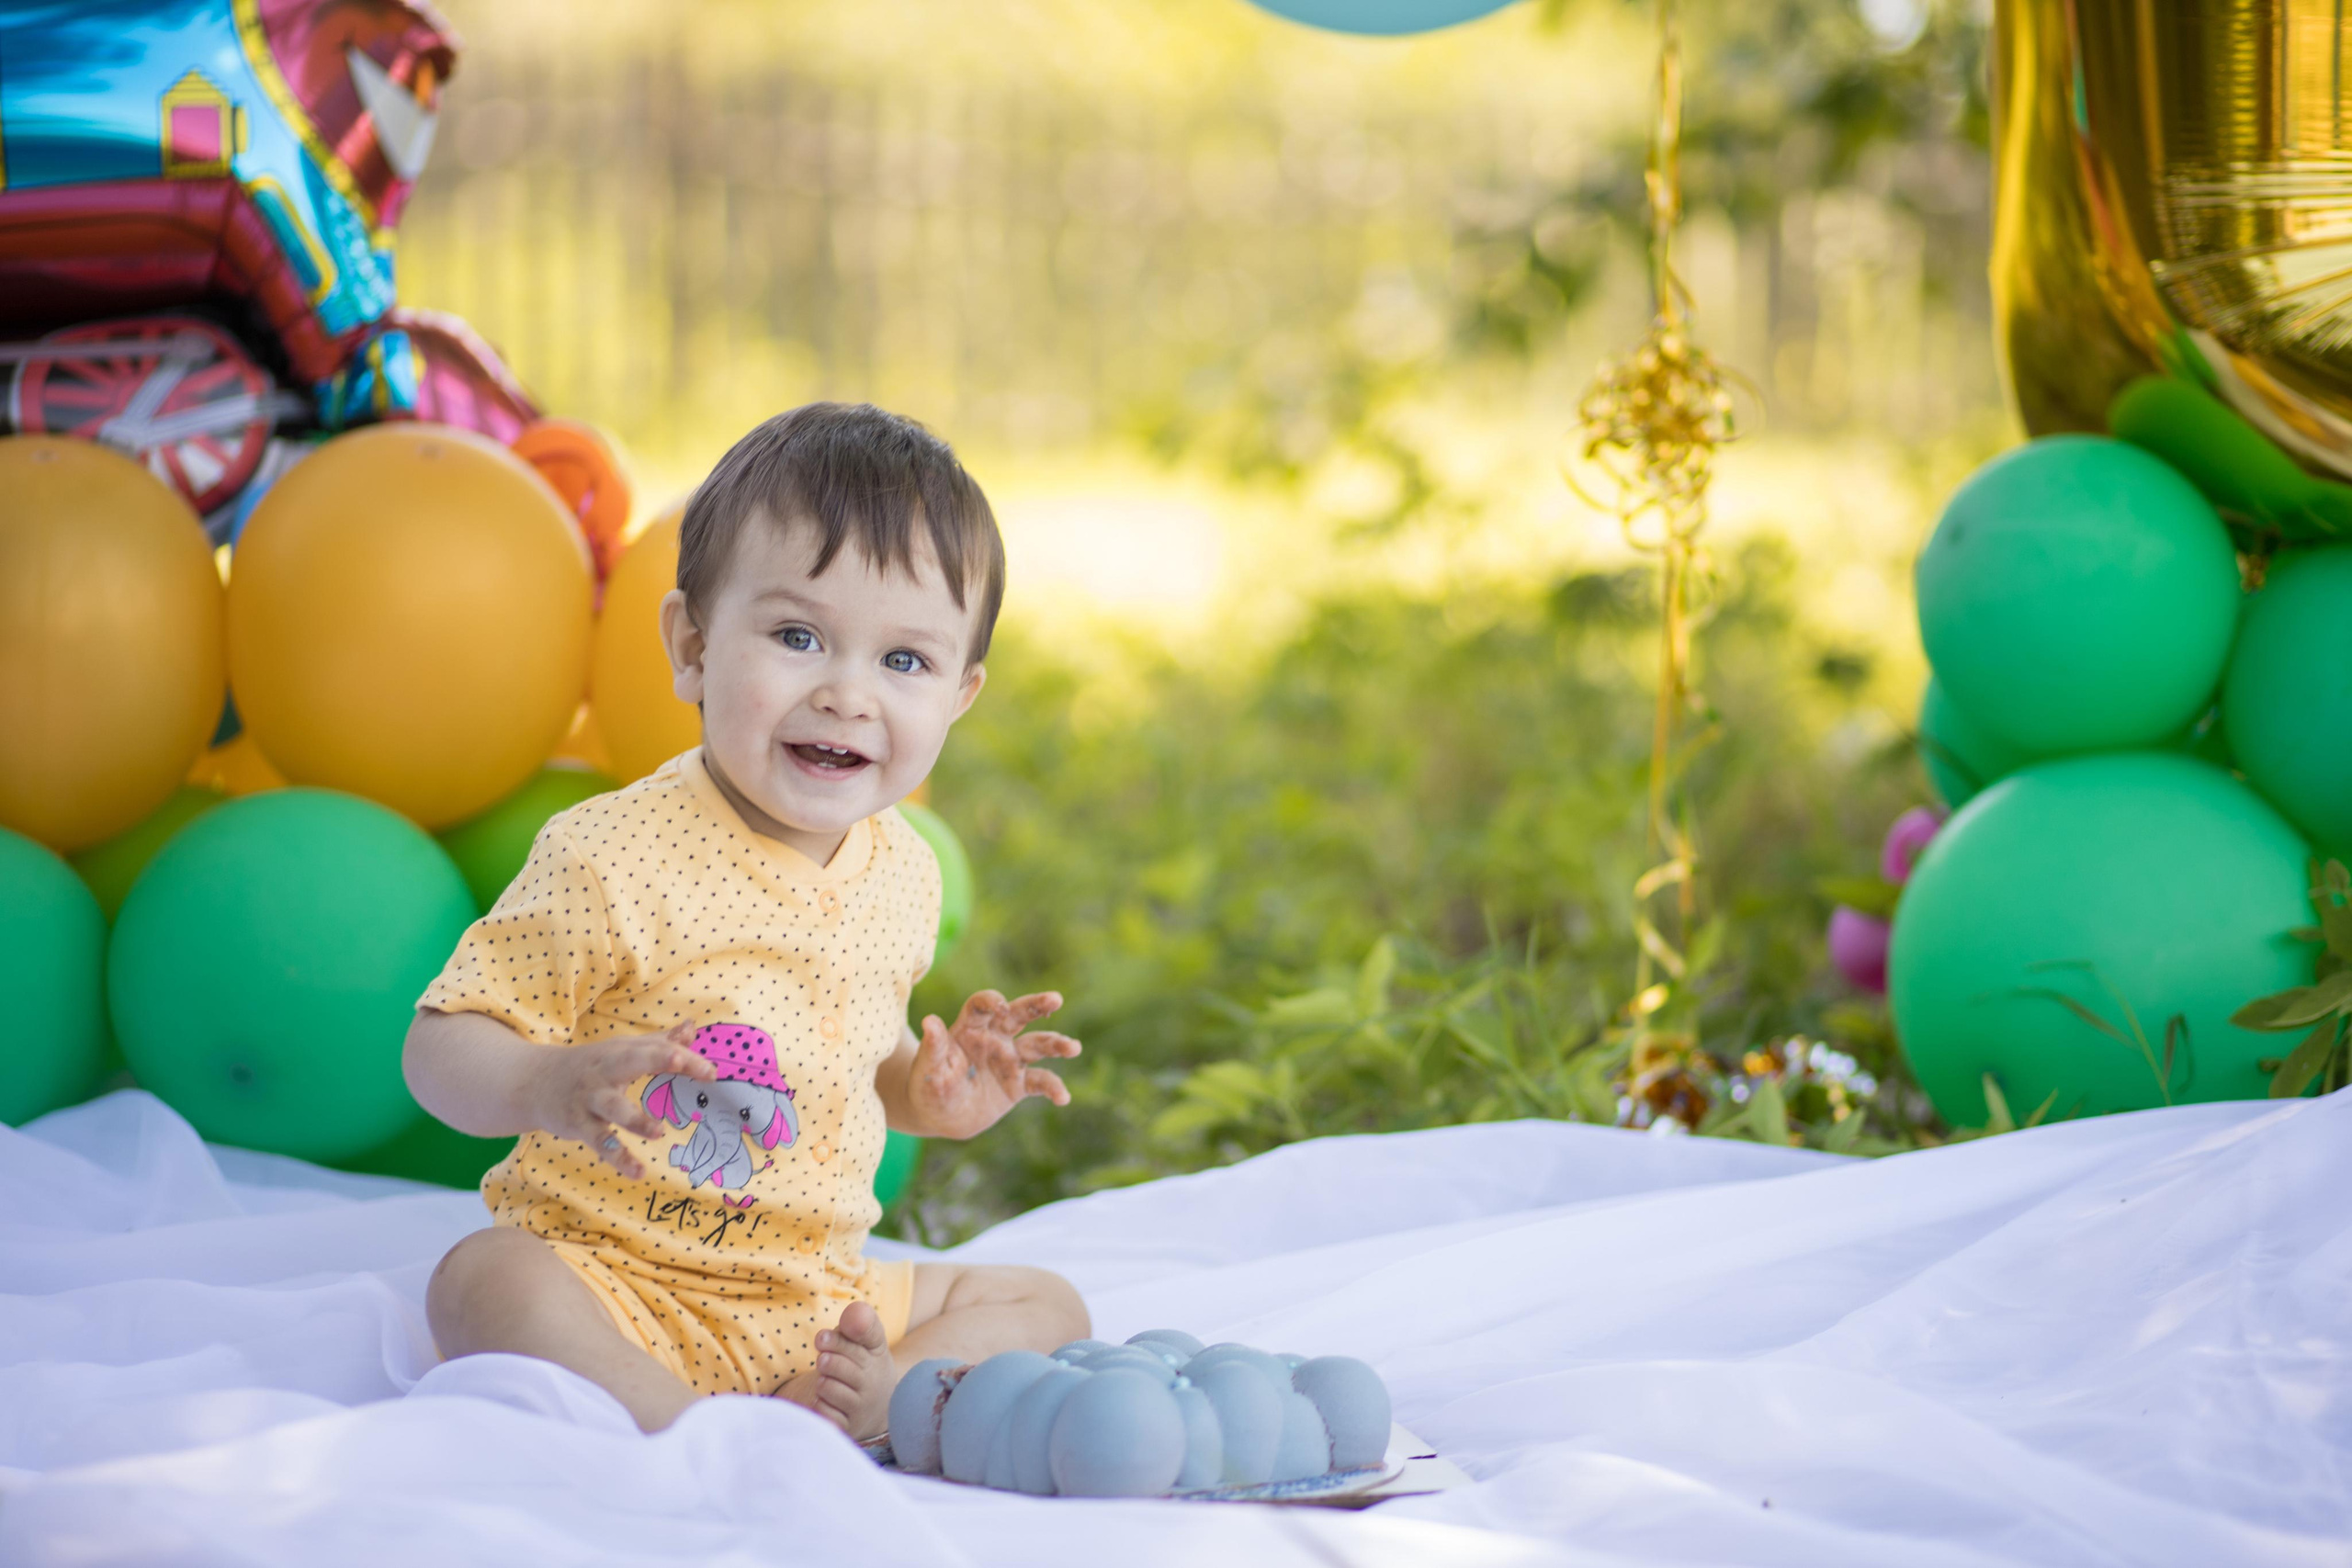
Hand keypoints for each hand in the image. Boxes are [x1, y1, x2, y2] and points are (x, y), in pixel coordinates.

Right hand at [530, 1021, 715, 1178]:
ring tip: (658, 1132)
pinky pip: (600, 1143)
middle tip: (680, 1062)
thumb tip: (692, 1028)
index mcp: (621, 1053)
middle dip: (657, 1059)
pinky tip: (638, 1172)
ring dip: (635, 1119)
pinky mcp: (579, 1125)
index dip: (684, 1058)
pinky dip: (618, 1158)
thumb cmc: (590, 1066)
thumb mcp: (621, 1051)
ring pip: (613, 1108)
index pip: (657, 1049)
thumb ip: (658, 1042)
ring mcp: (590, 1099)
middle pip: (633, 1061)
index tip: (712, 1071)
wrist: (533, 1083)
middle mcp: (606, 1072)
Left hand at [909, 991, 1081, 1139]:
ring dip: (1056, 1044)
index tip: (1001, 1006)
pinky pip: (1040, 1082)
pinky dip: (1053, 1088)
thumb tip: (929, 1021)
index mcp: (970, 1028)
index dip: (992, 1001)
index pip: (983, 1006)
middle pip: (1019, 1014)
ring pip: (1038, 1045)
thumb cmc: (929, 1086)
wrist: (940, 1116)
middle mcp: (994, 1038)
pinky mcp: (1018, 1084)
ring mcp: (1009, 1060)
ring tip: (1074, 1047)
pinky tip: (1063, 1098)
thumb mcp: (929, 1069)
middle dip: (1037, 1005)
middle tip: (1055, 999)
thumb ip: (934, 1047)